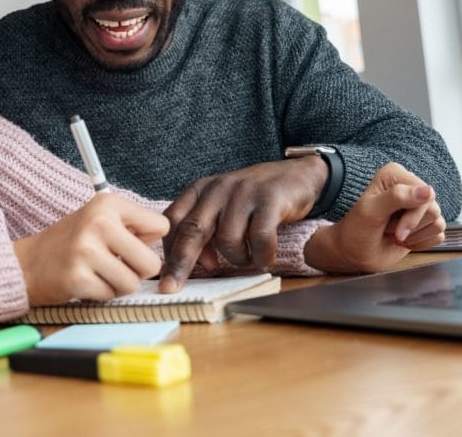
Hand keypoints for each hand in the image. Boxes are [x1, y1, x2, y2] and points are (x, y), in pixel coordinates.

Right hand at [13, 193, 168, 305]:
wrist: (26, 263)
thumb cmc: (70, 243)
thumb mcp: (100, 220)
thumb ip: (134, 227)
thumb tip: (165, 240)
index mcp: (108, 204)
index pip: (161, 226)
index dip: (148, 242)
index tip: (128, 244)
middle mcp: (98, 222)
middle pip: (152, 262)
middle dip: (137, 271)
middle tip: (116, 265)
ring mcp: (86, 250)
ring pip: (132, 283)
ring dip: (118, 285)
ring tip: (98, 272)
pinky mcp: (77, 278)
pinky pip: (111, 296)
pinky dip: (102, 294)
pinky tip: (85, 281)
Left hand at [159, 157, 328, 292]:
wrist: (296, 174)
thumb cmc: (254, 198)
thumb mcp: (222, 207)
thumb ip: (206, 230)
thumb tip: (198, 264)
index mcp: (200, 190)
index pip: (173, 221)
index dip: (168, 250)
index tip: (164, 276)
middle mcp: (218, 189)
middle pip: (193, 230)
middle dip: (181, 263)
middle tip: (172, 287)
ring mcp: (244, 193)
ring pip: (227, 240)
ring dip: (237, 260)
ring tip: (248, 259)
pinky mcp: (270, 199)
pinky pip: (259, 238)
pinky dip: (261, 256)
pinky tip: (264, 259)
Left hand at [303, 162, 445, 273]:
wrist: (354, 253)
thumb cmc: (356, 230)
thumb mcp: (370, 211)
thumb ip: (396, 197)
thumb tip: (428, 191)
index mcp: (396, 175)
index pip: (425, 194)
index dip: (412, 216)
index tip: (392, 228)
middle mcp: (410, 187)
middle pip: (433, 209)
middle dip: (411, 226)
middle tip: (390, 231)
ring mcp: (419, 207)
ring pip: (438, 222)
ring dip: (415, 236)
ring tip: (395, 235)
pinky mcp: (425, 224)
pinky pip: (439, 235)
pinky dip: (421, 243)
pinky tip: (405, 242)